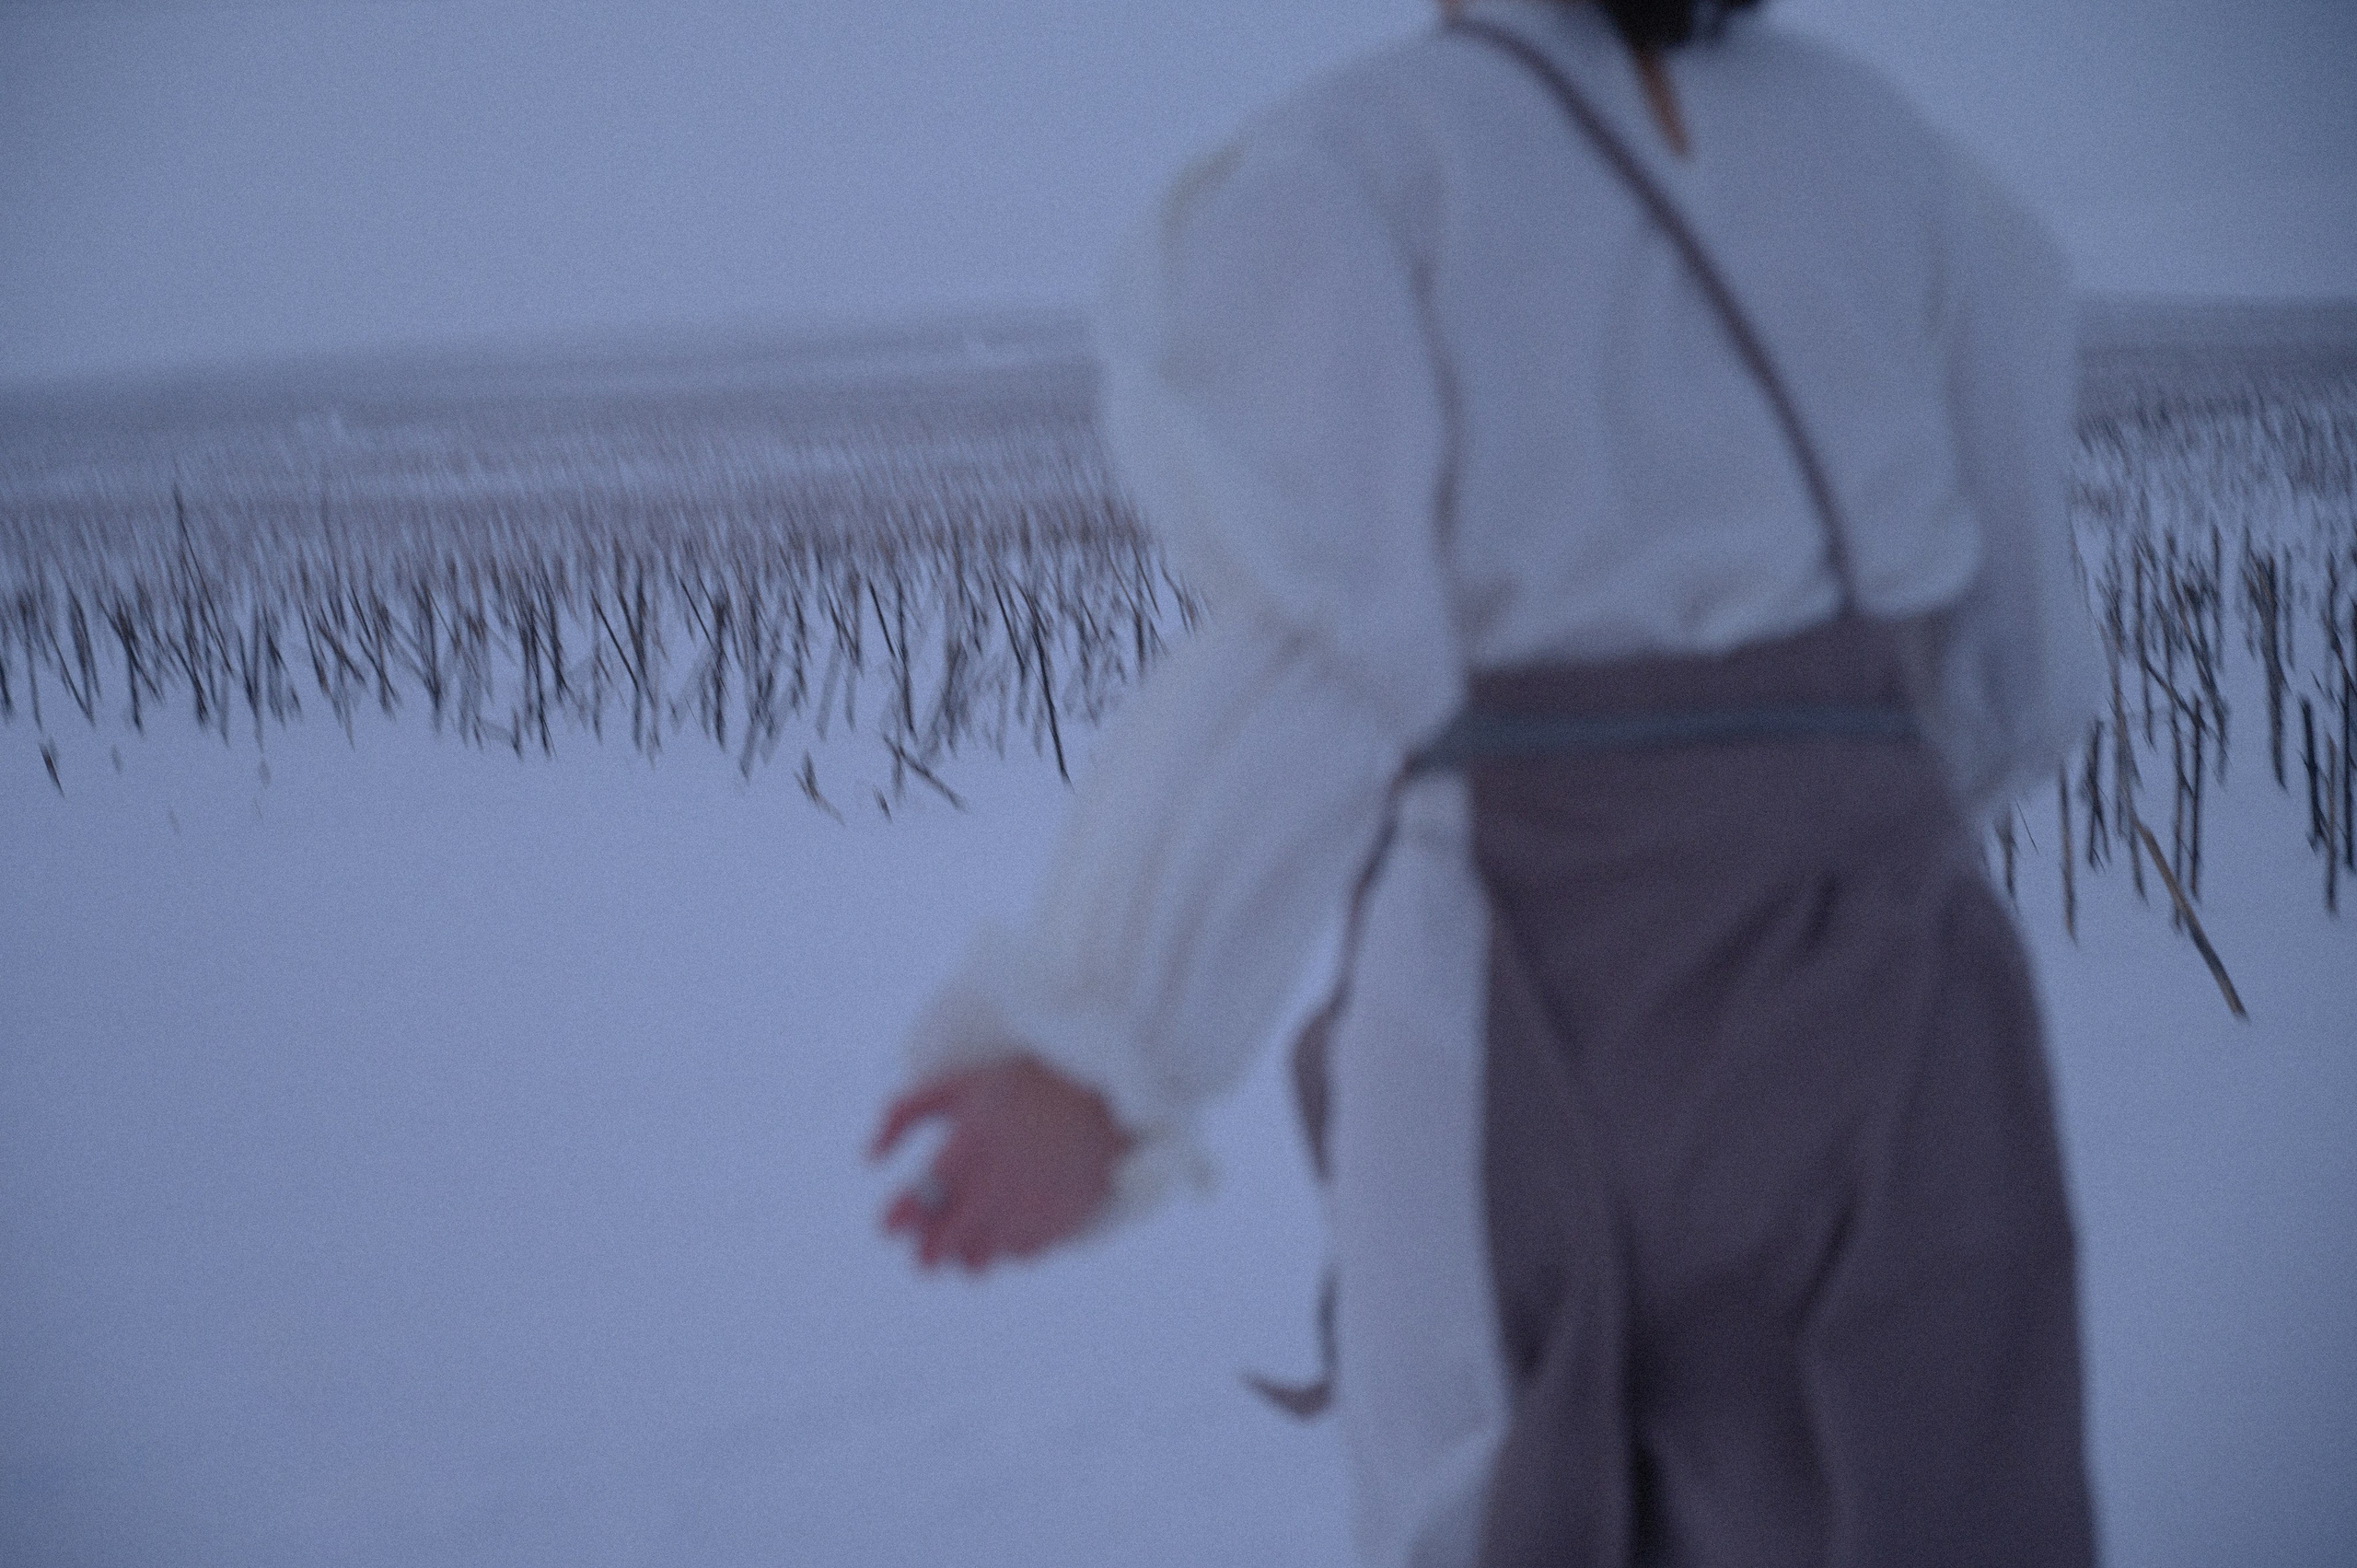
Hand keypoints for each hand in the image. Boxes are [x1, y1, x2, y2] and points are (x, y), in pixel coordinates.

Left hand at [868, 1056, 1134, 1273]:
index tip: (889, 1224)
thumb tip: (868, 1158)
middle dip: (925, 1253)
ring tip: (964, 1241)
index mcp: (967, 1148)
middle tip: (923, 1249)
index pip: (916, 1203)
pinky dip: (1006, 1248)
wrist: (1104, 1093)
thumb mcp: (959, 1085)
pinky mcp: (1059, 1223)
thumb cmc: (1022, 1086)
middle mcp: (996, 1186)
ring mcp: (1030, 1209)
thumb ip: (904, 1114)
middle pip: (944, 1246)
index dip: (897, 1220)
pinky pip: (1019, 1255)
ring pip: (979, 1260)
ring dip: (964, 1255)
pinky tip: (1006, 1228)